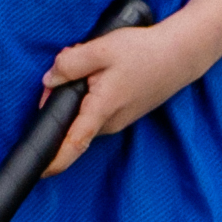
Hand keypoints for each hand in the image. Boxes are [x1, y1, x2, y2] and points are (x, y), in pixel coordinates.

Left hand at [42, 11, 221, 151]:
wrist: (182, 54)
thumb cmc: (143, 51)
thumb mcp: (101, 49)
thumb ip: (70, 64)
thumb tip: (49, 80)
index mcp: (102, 109)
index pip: (74, 143)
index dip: (54, 160)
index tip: (39, 172)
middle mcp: (111, 122)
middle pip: (72, 122)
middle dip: (60, 98)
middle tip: (69, 62)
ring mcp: (120, 121)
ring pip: (85, 113)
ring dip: (78, 92)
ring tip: (91, 62)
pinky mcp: (126, 114)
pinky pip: (98, 110)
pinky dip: (92, 93)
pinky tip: (103, 70)